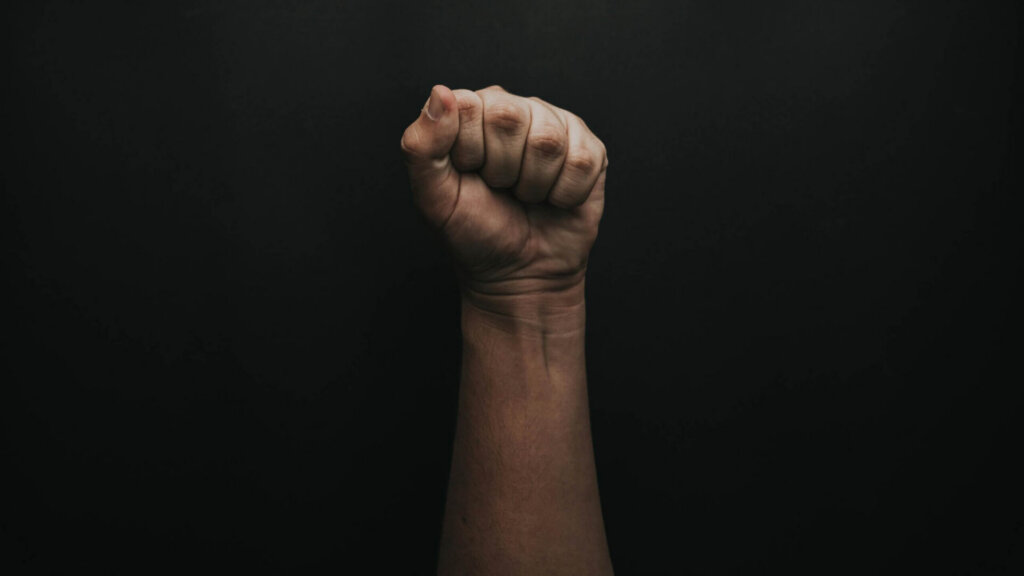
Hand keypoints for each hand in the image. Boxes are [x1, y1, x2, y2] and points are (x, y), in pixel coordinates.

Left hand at [400, 85, 607, 310]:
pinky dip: (564, 194)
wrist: (519, 273)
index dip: (468, 151)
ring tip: (525, 195)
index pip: (467, 106)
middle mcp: (514, 108)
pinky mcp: (589, 149)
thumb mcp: (433, 196)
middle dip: (501, 169)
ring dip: (533, 185)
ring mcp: (555, 125)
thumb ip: (422, 145)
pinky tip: (553, 199)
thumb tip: (440, 93)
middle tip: (499, 187)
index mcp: (471, 111)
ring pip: (548, 141)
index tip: (469, 175)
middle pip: (510, 117)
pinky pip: (582, 161)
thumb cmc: (474, 231)